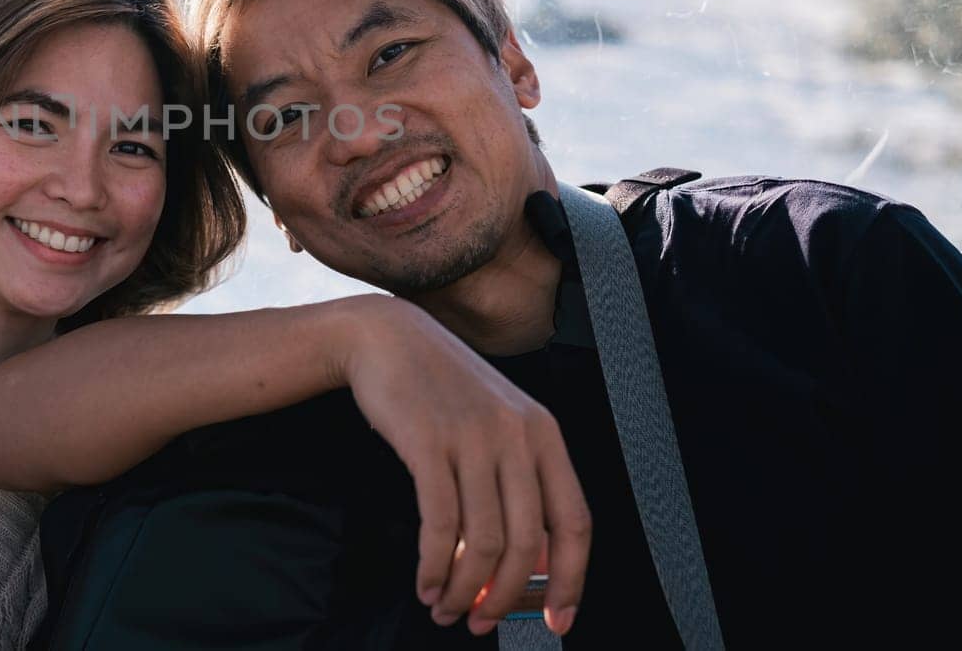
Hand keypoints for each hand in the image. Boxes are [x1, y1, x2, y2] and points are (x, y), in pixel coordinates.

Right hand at [334, 296, 589, 636]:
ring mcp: (473, 437)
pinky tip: (425, 582)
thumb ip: (514, 482)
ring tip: (445, 608)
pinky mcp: (428, 442)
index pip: (574, 523)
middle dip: (503, 599)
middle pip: (527, 544)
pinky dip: (434, 566)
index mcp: (544, 434)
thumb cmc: (440, 389)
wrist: (386, 338)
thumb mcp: (495, 423)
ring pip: (483, 541)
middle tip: (480, 624)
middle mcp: (516, 435)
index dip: (570, 580)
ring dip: (464, 590)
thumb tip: (521, 566)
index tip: (555, 620)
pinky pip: (440, 524)